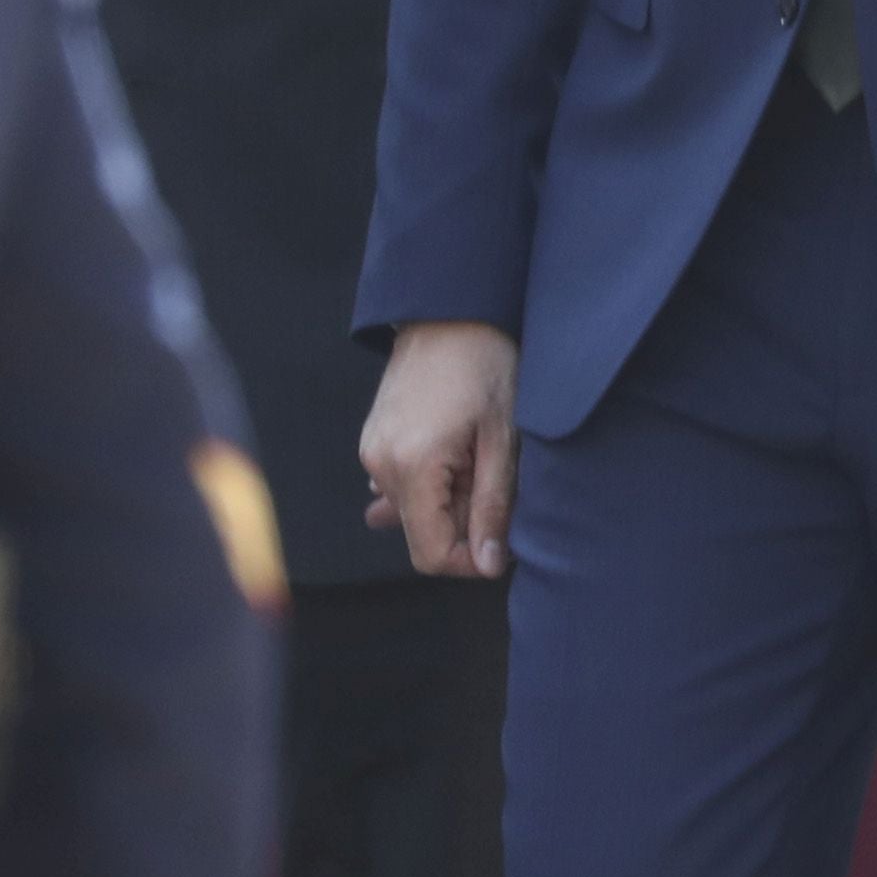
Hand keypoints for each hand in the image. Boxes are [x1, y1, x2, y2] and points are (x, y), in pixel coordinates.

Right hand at [359, 322, 520, 579]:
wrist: (453, 312)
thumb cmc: (485, 366)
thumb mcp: (502, 440)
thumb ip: (492, 507)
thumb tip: (488, 564)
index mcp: (411, 467)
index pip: (429, 554)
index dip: (470, 561)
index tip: (503, 542)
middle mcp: (380, 464)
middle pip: (422, 532)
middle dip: (465, 521)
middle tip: (496, 475)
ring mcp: (372, 451)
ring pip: (415, 508)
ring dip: (452, 499)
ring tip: (479, 456)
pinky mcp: (375, 440)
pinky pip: (403, 483)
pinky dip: (434, 482)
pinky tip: (459, 451)